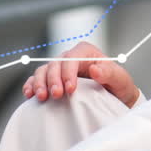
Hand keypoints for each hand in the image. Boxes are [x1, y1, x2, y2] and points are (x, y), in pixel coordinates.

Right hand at [21, 40, 139, 107]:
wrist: (115, 99)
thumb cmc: (118, 86)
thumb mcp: (120, 80)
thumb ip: (110, 73)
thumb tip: (95, 69)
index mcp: (86, 52)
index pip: (72, 58)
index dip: (68, 72)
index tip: (70, 89)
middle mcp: (70, 58)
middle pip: (55, 64)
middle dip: (53, 80)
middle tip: (56, 95)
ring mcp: (60, 69)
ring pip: (43, 71)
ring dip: (40, 83)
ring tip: (42, 97)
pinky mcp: (52, 81)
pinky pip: (36, 80)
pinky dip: (31, 86)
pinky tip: (30, 95)